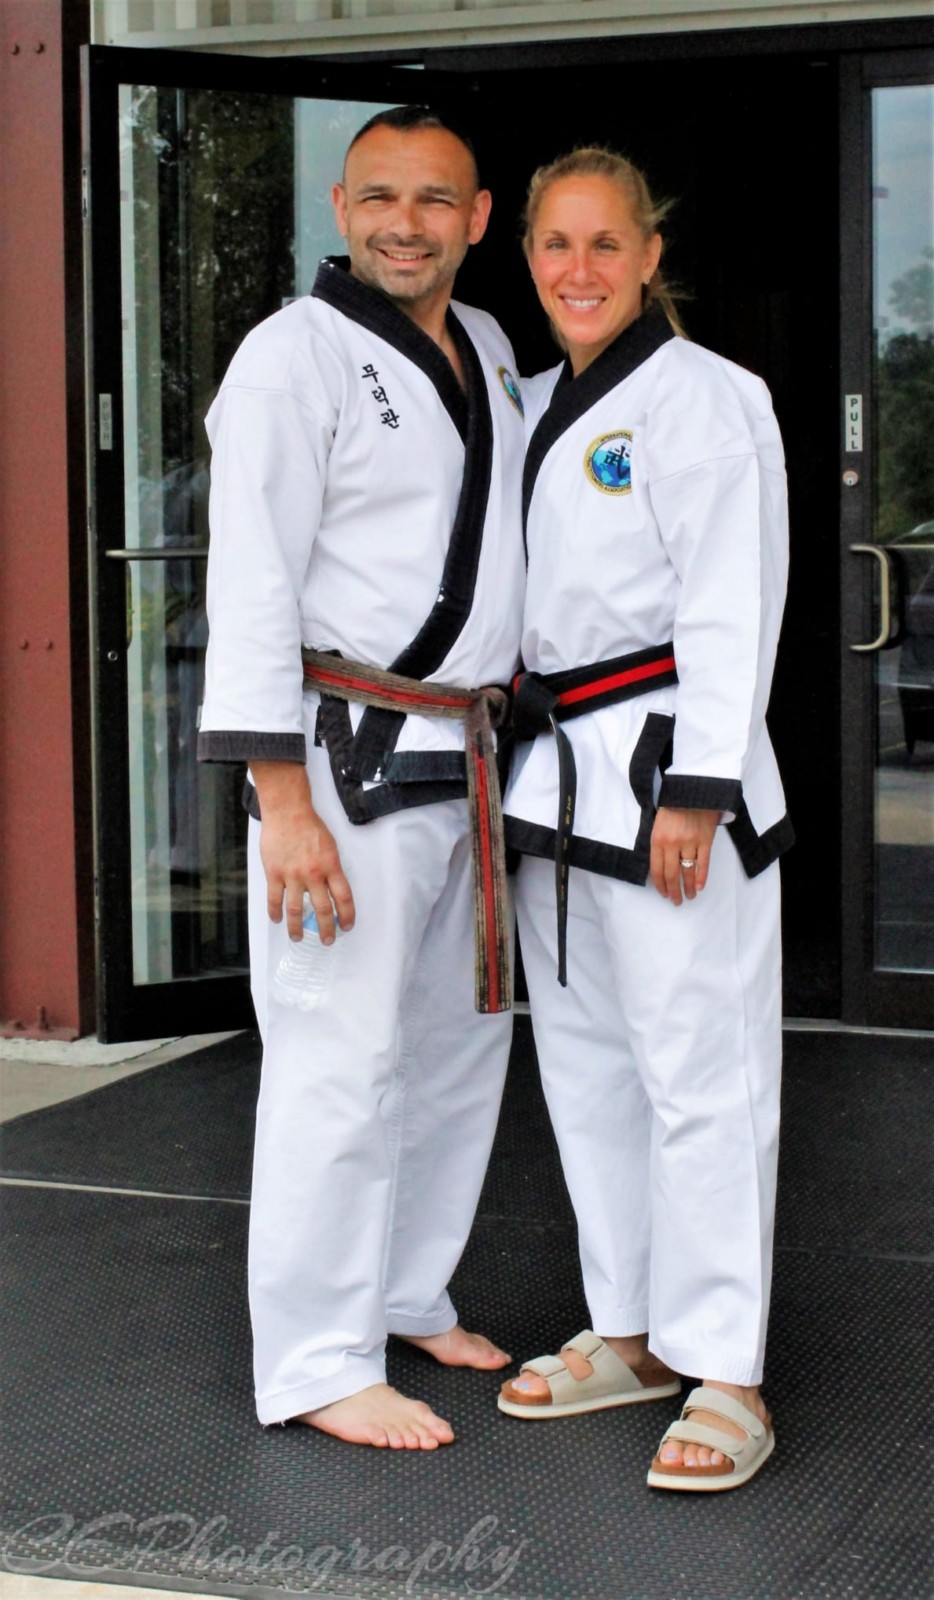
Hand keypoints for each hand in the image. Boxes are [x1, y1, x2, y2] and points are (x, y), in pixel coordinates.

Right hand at [251, 761, 354, 943]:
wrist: (288, 812)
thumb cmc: (310, 825)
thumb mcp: (330, 846)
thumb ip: (331, 868)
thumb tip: (331, 887)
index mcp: (331, 866)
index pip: (344, 897)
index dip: (347, 915)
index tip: (346, 926)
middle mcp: (313, 874)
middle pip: (322, 908)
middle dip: (326, 928)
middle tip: (327, 940)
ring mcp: (293, 875)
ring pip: (296, 909)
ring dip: (297, 927)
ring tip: (298, 938)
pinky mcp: (275, 873)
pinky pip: (274, 899)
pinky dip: (275, 912)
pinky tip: (277, 920)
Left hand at [649, 807, 720, 905]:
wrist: (692, 791)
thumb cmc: (673, 808)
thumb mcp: (658, 825)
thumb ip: (658, 845)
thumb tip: (660, 868)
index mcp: (657, 840)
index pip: (656, 870)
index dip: (660, 885)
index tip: (663, 894)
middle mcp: (672, 844)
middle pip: (672, 874)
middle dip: (673, 891)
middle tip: (676, 902)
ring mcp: (690, 842)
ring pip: (688, 871)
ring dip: (688, 888)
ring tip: (689, 897)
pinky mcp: (705, 840)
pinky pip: (703, 863)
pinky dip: (701, 877)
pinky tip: (699, 887)